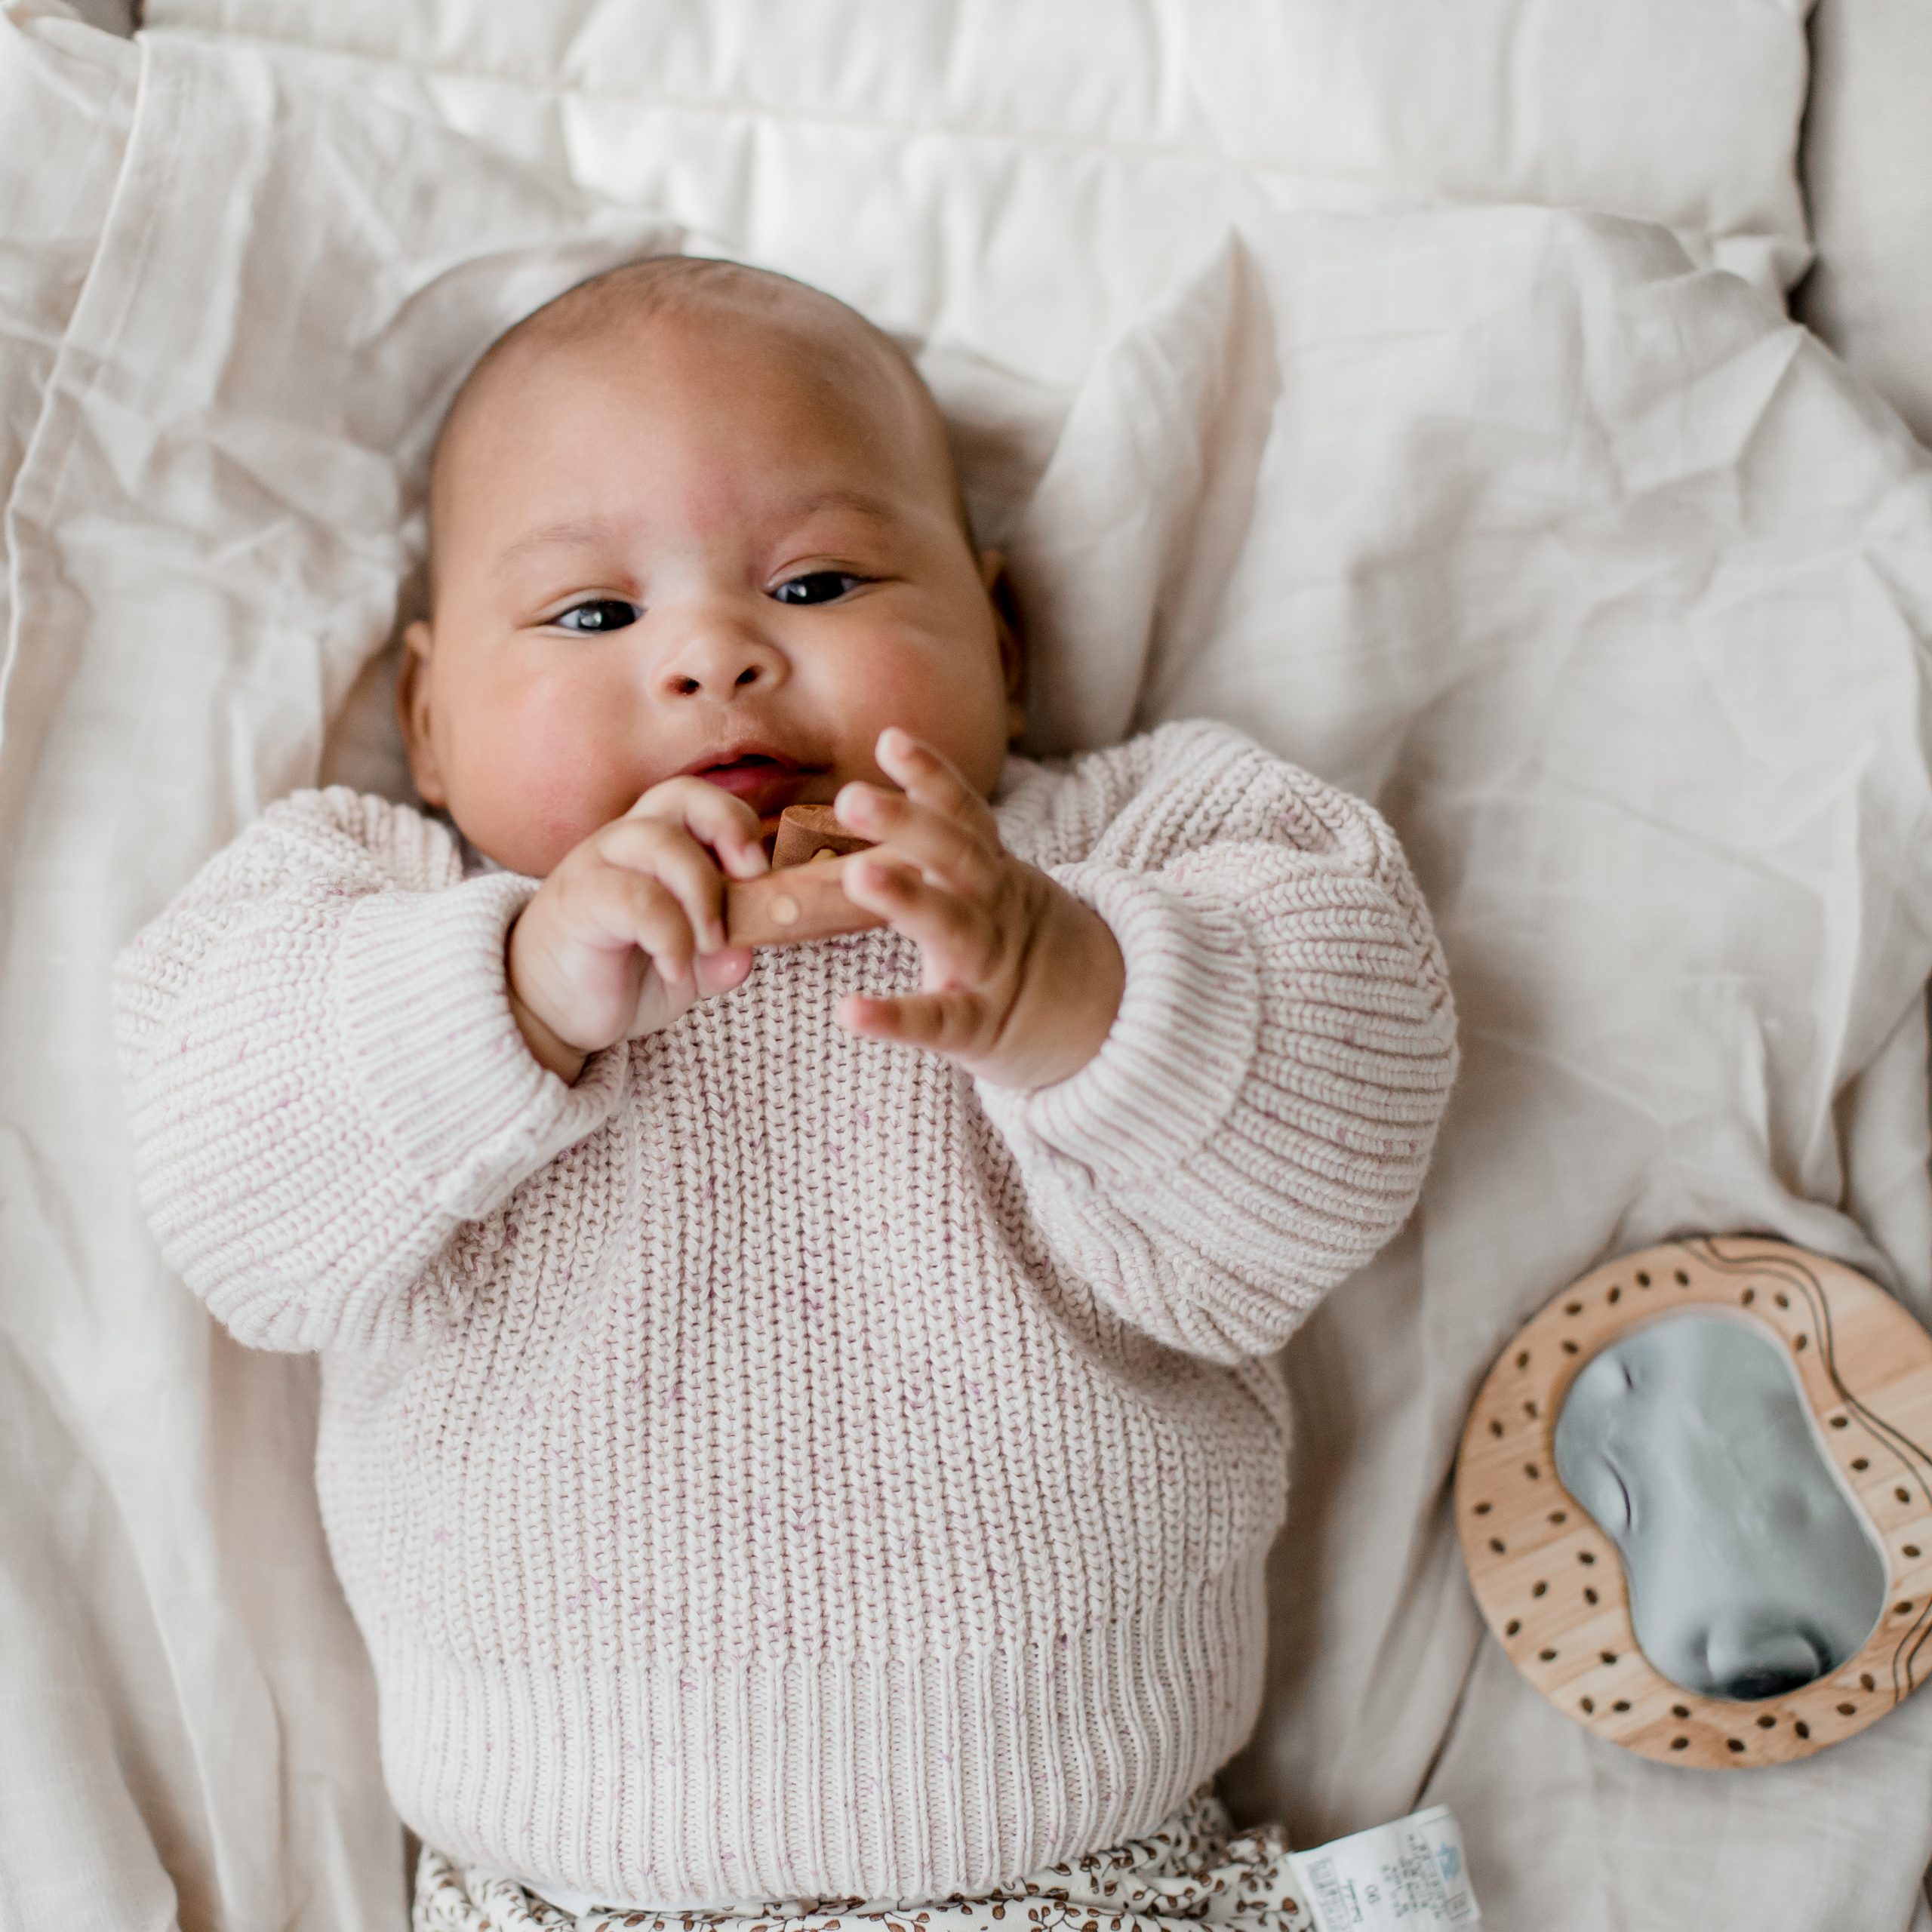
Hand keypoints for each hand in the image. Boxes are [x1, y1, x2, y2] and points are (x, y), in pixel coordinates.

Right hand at [505, 778, 767, 1081]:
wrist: (547, 1010)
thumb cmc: (619, 974)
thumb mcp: (686, 968)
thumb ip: (720, 958)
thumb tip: (746, 955)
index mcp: (656, 844)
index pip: (702, 800)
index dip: (740, 824)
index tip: (764, 877)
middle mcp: (625, 842)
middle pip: (681, 794)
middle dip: (729, 828)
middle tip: (751, 883)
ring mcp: (597, 866)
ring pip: (661, 843)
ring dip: (703, 895)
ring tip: (711, 944)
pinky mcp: (578, 902)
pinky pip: (636, 900)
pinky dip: (670, 937)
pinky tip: (674, 968)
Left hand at [833, 727, 1124, 1090]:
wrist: (1106, 1021)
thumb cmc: (1020, 949)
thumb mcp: (996, 888)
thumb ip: (946, 848)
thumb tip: (877, 794)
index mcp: (995, 874)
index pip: (966, 819)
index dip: (933, 778)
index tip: (891, 740)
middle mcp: (996, 910)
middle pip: (959, 859)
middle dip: (908, 823)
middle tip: (851, 796)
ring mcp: (992, 968)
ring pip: (953, 928)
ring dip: (908, 899)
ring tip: (857, 875)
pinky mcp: (981, 1027)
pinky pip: (939, 1021)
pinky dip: (896, 1018)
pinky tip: (849, 1012)